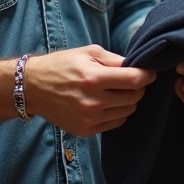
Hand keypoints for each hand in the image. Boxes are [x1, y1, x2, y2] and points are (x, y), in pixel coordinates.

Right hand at [24, 45, 156, 136]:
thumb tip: (137, 66)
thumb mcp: (87, 53)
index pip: (134, 80)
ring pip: (127, 111)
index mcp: (94, 78)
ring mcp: (89, 118)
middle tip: (130, 80)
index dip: (147, 75)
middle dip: (137, 87)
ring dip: (128, 100)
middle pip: (134, 97)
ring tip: (117, 91)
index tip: (149, 73)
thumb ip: (114, 59)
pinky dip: (117, 112)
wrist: (33, 87)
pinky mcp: (86, 130)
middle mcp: (93, 101)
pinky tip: (107, 103)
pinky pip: (116, 123)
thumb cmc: (62, 65)